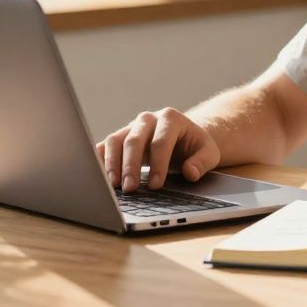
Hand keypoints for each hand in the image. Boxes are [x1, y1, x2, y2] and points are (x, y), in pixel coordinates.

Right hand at [96, 108, 220, 192]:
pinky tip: (98, 176)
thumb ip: (203, 162)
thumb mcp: (209, 153)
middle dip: (131, 165)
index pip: (161, 141)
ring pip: (115, 140)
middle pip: (135, 140)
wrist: (182, 137)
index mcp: (171, 118)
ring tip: (114, 185)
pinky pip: (104, 145)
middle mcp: (148, 119)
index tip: (157, 185)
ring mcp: (131, 127)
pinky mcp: (119, 137)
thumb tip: (191, 172)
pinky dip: (99, 159)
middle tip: (131, 188)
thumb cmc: (194, 146)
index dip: (158, 164)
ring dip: (112, 163)